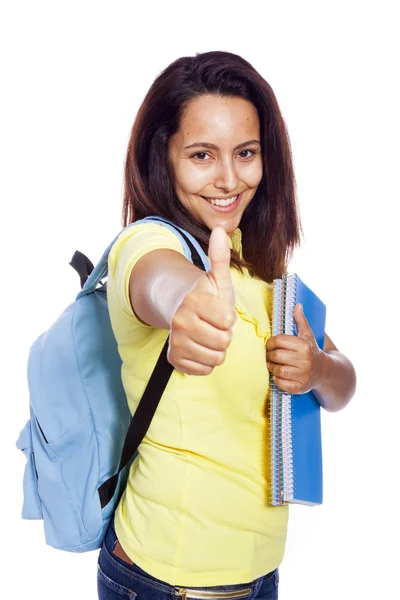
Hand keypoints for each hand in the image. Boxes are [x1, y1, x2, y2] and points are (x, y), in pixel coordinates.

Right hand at [167, 227, 235, 375]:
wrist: (179, 311)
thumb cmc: (205, 296)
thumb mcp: (216, 278)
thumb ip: (220, 257)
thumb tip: (221, 229)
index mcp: (194, 301)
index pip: (227, 322)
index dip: (228, 317)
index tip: (219, 311)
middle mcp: (181, 322)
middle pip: (223, 343)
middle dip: (224, 334)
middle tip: (214, 325)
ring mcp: (176, 342)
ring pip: (215, 359)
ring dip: (217, 349)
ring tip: (208, 334)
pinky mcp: (175, 359)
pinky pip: (204, 370)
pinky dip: (206, 361)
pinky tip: (200, 346)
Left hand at [266, 303, 325, 393]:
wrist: (325, 371)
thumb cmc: (311, 350)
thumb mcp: (307, 335)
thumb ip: (300, 321)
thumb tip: (297, 305)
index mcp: (304, 346)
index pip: (279, 341)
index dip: (270, 343)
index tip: (269, 345)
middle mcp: (305, 361)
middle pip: (276, 356)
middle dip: (269, 356)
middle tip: (269, 356)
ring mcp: (303, 375)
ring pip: (277, 370)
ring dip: (271, 367)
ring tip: (272, 365)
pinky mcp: (300, 388)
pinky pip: (281, 384)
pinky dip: (277, 379)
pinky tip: (279, 375)